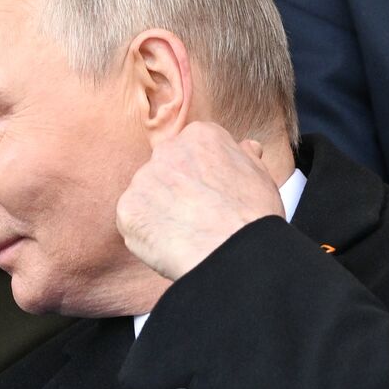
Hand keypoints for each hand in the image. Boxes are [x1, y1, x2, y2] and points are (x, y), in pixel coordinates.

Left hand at [116, 122, 285, 280]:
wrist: (235, 252)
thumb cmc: (253, 217)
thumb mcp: (261, 176)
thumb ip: (245, 157)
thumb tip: (245, 147)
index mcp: (200, 136)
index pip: (190, 151)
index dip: (200, 177)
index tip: (209, 195)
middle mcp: (166, 150)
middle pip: (165, 171)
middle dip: (176, 192)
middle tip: (197, 217)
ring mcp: (142, 179)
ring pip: (147, 196)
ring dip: (159, 213)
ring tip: (186, 234)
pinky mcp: (127, 209)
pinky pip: (133, 221)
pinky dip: (146, 234)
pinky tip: (170, 244)